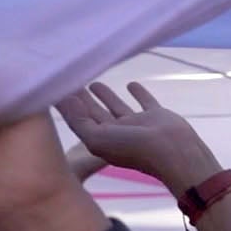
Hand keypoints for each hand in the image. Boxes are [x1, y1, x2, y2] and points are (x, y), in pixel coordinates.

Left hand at [56, 82, 218, 192]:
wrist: (174, 151)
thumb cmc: (134, 148)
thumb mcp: (96, 138)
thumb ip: (78, 120)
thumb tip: (65, 100)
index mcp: (101, 140)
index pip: (79, 120)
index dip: (67, 106)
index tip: (55, 87)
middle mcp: (118, 133)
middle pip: (95, 113)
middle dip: (82, 99)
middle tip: (71, 80)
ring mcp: (138, 124)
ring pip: (117, 106)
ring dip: (106, 96)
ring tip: (94, 83)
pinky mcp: (156, 116)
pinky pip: (144, 101)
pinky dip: (138, 93)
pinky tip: (132, 84)